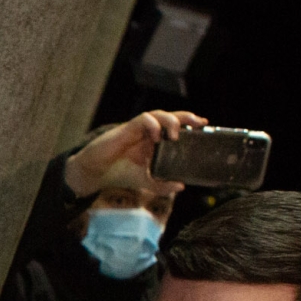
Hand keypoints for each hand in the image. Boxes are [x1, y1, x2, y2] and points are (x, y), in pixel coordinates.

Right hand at [64, 109, 207, 198]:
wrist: (97, 172)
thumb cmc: (119, 173)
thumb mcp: (144, 181)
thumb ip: (161, 185)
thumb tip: (181, 186)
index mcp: (155, 141)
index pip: (176, 127)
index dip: (190, 123)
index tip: (204, 125)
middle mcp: (149, 132)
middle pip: (171, 116)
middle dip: (187, 117)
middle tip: (199, 123)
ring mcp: (139, 129)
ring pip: (159, 114)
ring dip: (171, 121)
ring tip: (175, 135)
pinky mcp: (128, 128)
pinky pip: (144, 119)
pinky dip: (153, 125)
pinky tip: (155, 137)